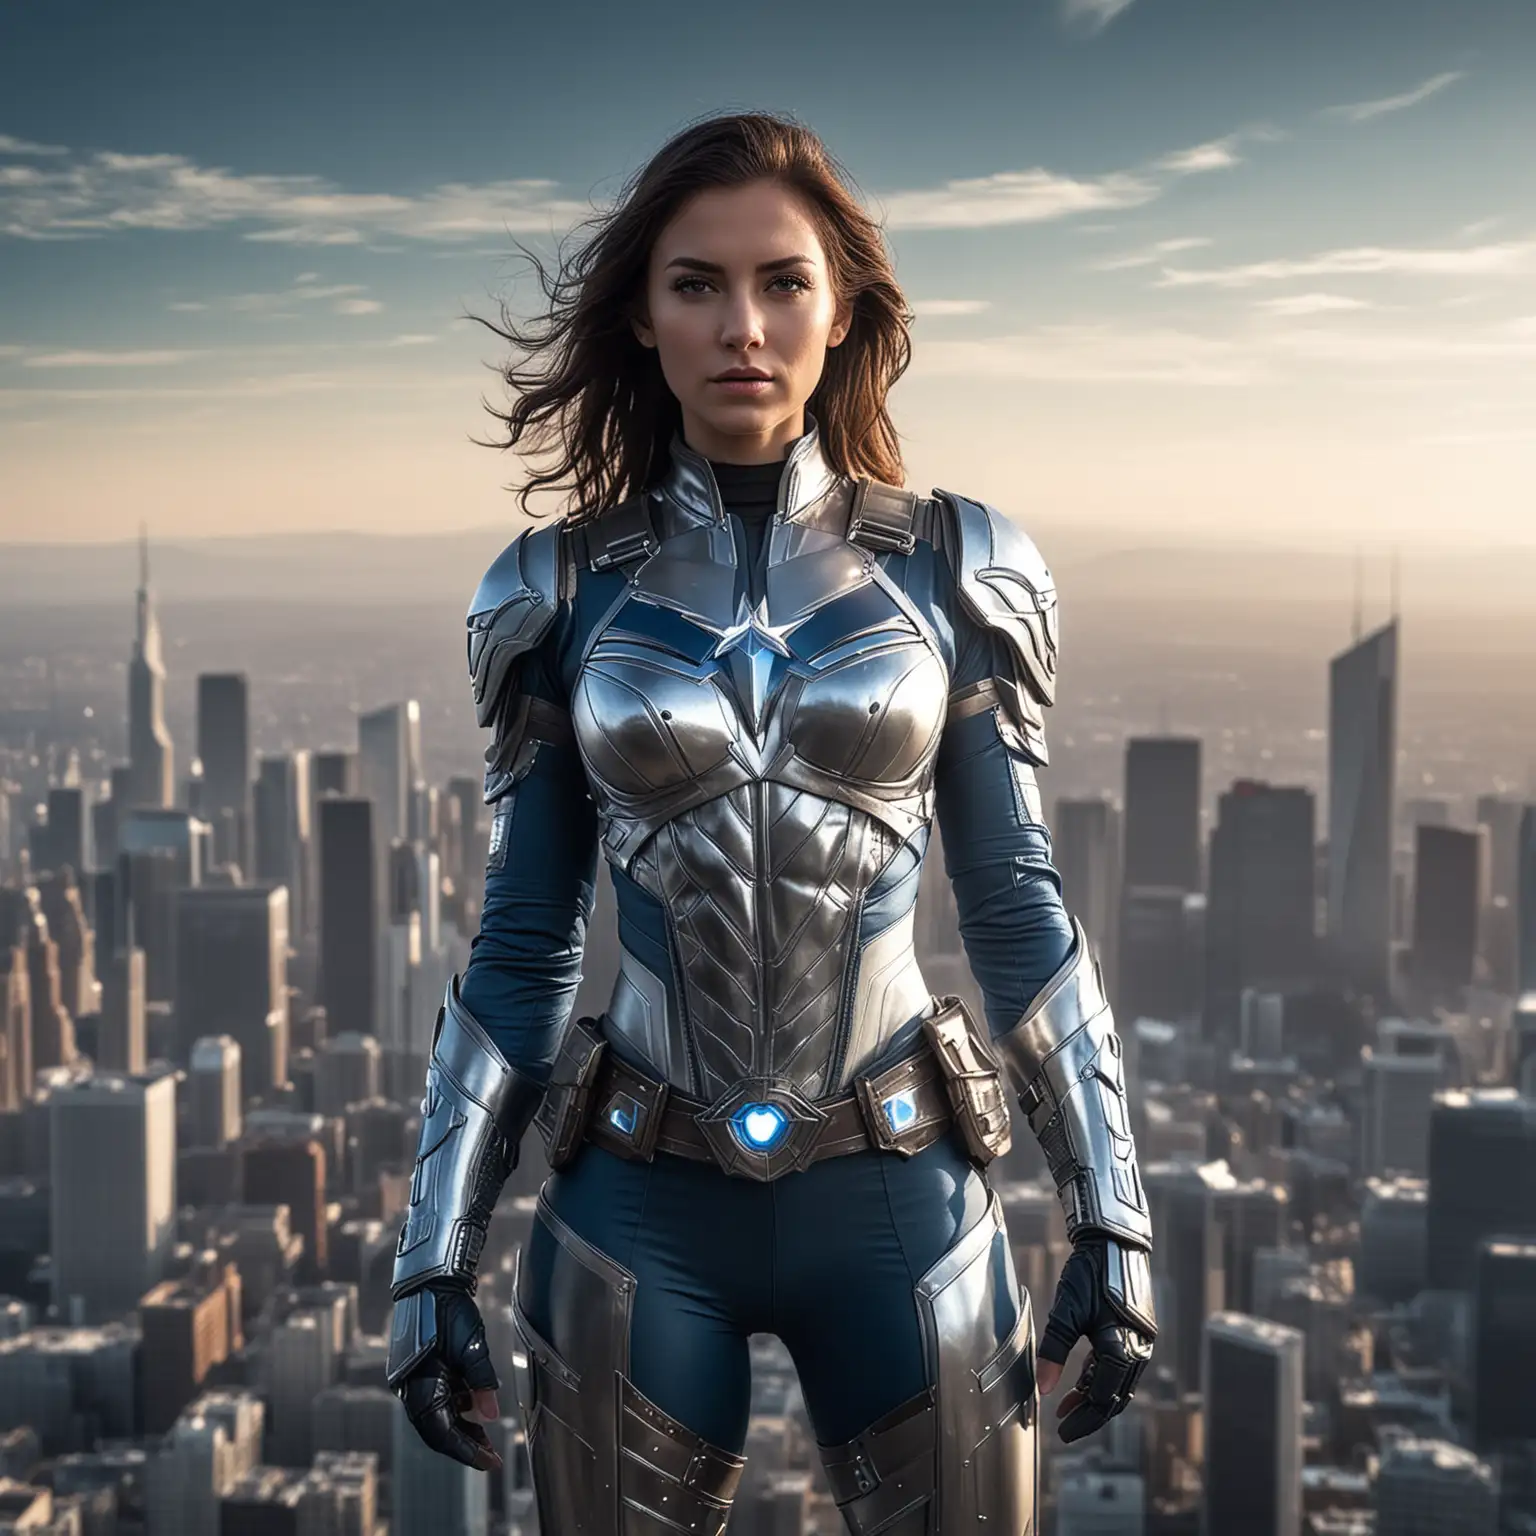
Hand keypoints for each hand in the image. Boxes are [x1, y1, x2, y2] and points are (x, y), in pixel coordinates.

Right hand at [393, 1285, 504, 1472]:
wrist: (430, 1281)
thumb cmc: (449, 1310)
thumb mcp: (472, 1345)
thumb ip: (481, 1382)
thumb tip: (491, 1417)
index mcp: (419, 1386)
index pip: (442, 1433)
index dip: (466, 1451)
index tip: (488, 1462)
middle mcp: (411, 1389)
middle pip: (437, 1430)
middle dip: (464, 1444)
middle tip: (490, 1457)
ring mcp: (414, 1380)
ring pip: (438, 1416)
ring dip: (460, 1427)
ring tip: (486, 1437)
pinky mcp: (420, 1371)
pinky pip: (438, 1399)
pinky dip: (456, 1407)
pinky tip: (474, 1407)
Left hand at [1036, 1237, 1154, 1443]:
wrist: (1114, 1241)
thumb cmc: (1090, 1273)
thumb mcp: (1066, 1312)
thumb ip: (1054, 1351)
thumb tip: (1042, 1389)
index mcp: (1122, 1347)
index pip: (1103, 1398)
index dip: (1082, 1417)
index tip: (1061, 1430)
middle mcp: (1138, 1348)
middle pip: (1116, 1396)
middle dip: (1090, 1414)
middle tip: (1065, 1426)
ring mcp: (1140, 1340)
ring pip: (1120, 1383)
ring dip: (1095, 1396)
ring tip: (1067, 1406)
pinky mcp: (1137, 1331)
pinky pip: (1120, 1365)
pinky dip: (1101, 1376)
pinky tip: (1080, 1381)